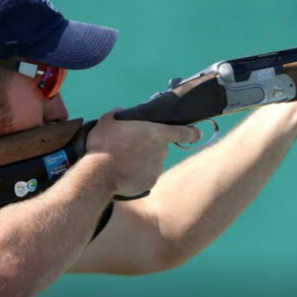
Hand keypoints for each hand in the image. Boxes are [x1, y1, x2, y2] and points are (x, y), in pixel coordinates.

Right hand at [86, 110, 200, 196]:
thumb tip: (121, 113)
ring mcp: (157, 169)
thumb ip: (119, 114)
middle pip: (160, 147)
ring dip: (142, 161)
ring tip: (123, 161)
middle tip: (130, 147)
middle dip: (149, 147)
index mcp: (156, 133)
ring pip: (152, 163)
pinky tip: (124, 172)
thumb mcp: (108, 120)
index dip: (191, 132)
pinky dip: (138, 175)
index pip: (183, 132)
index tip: (197, 133)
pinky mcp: (150, 183)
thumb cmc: (105, 144)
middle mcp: (162, 152)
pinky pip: (146, 176)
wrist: (100, 174)